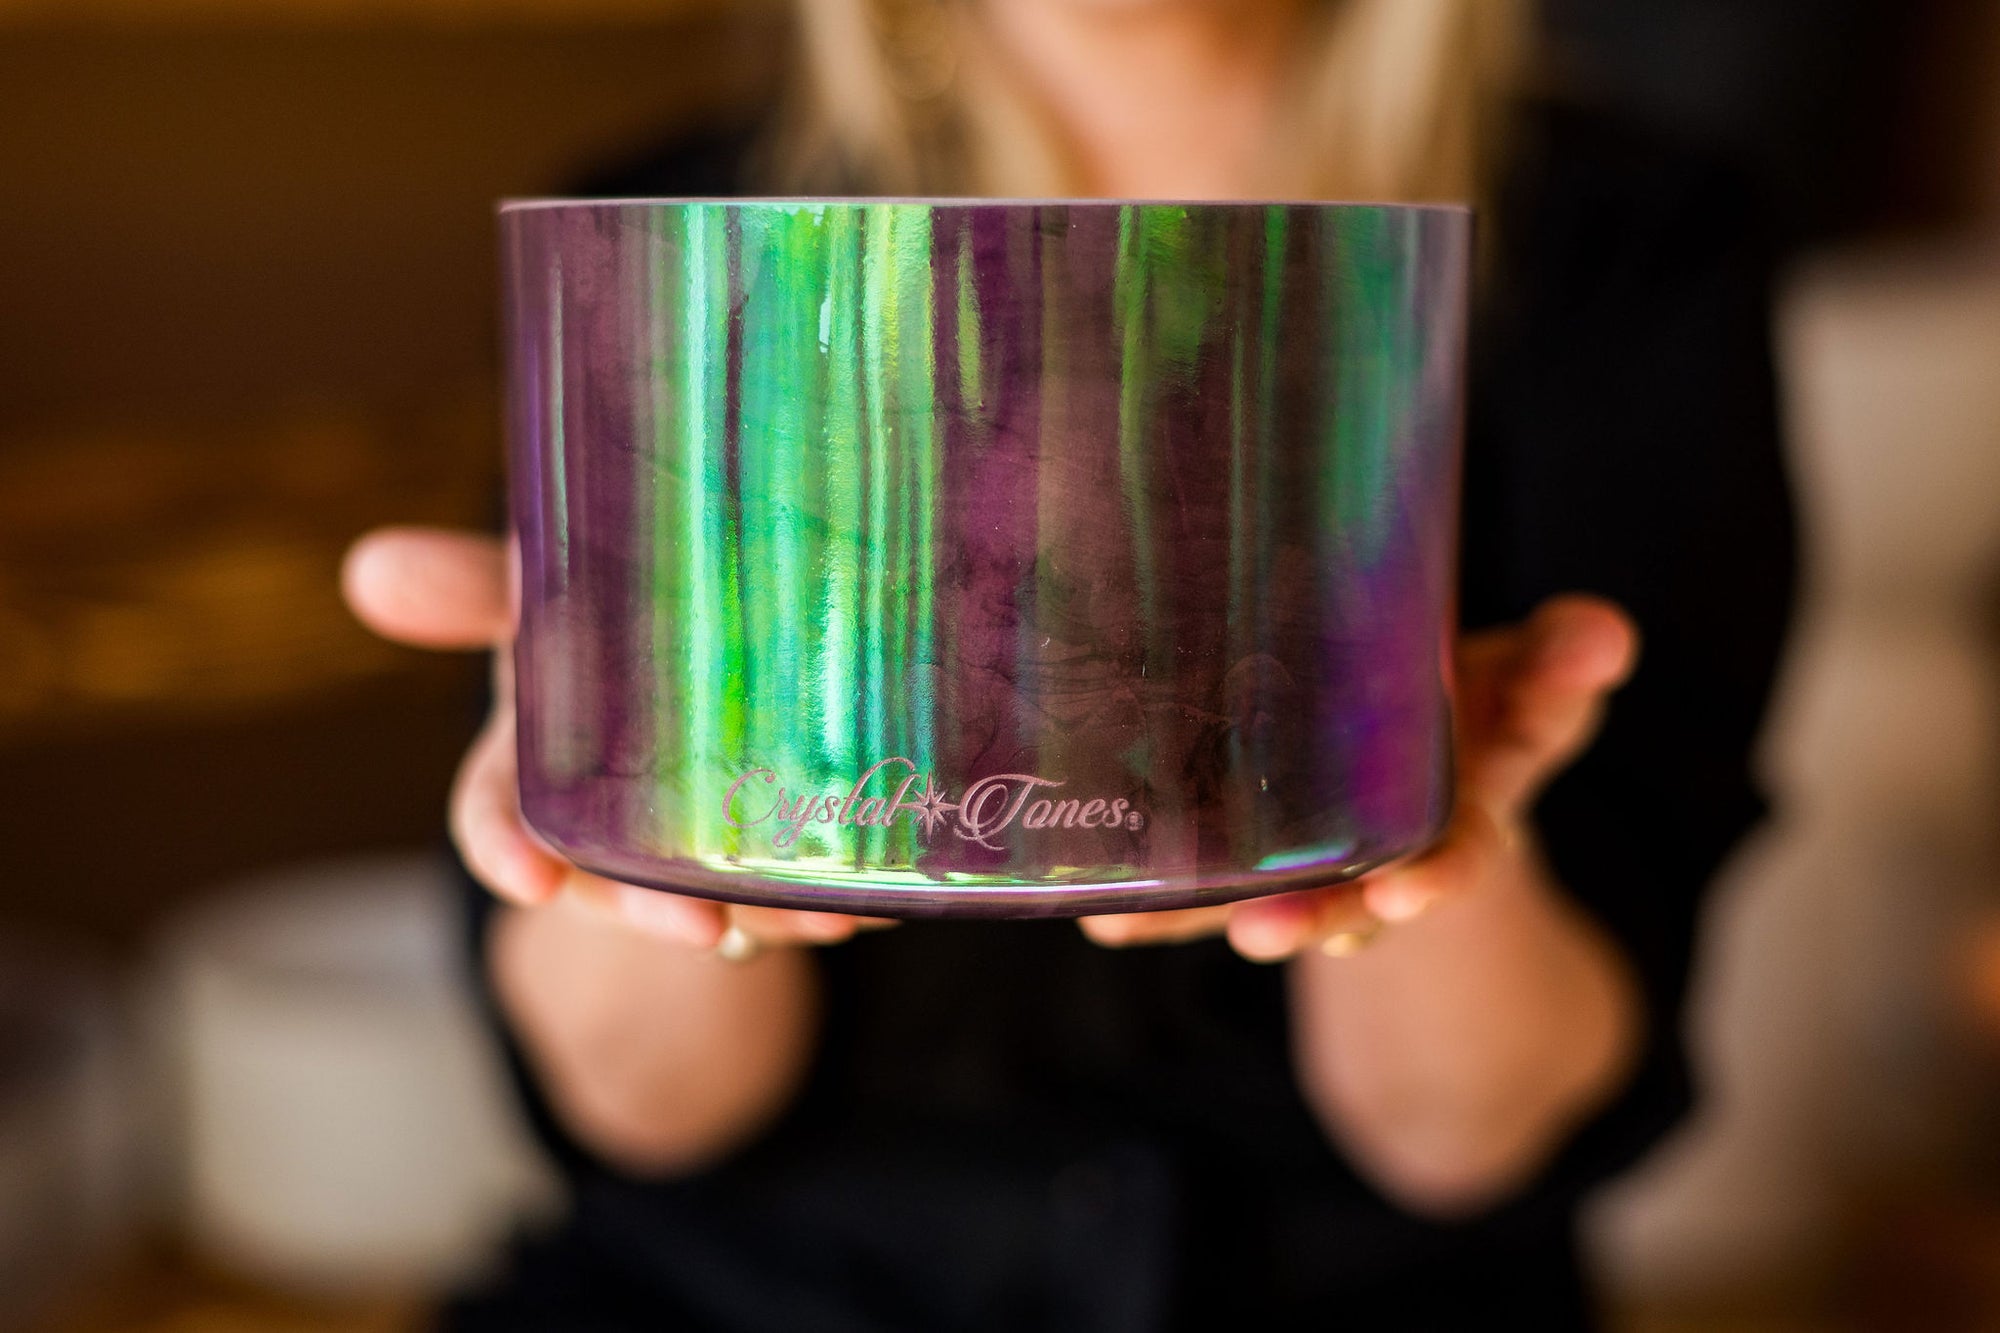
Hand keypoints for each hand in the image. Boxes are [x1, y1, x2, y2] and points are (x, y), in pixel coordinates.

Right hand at [340, 526, 895, 953]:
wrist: (701, 672)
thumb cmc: (606, 627)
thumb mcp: (544, 596)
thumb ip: (473, 588)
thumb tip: (368, 571)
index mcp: (534, 762)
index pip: (496, 817)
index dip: (507, 851)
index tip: (529, 879)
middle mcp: (604, 827)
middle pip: (616, 884)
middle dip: (653, 909)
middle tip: (699, 925)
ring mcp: (686, 854)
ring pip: (720, 900)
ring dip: (766, 915)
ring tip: (820, 914)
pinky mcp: (766, 863)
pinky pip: (800, 895)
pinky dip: (837, 899)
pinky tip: (878, 900)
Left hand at [1078, 595, 1638, 960]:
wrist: (1421, 754)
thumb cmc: (1475, 702)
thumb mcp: (1533, 677)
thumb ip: (1565, 661)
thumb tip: (1607, 637)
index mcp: (1467, 807)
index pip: (1462, 851)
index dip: (1440, 880)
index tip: (1401, 900)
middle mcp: (1389, 852)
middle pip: (1353, 900)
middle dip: (1322, 916)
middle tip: (1273, 934)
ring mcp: (1321, 859)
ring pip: (1280, 898)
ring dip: (1227, 915)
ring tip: (1158, 927)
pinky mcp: (1252, 859)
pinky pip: (1205, 892)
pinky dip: (1155, 913)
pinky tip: (1101, 922)